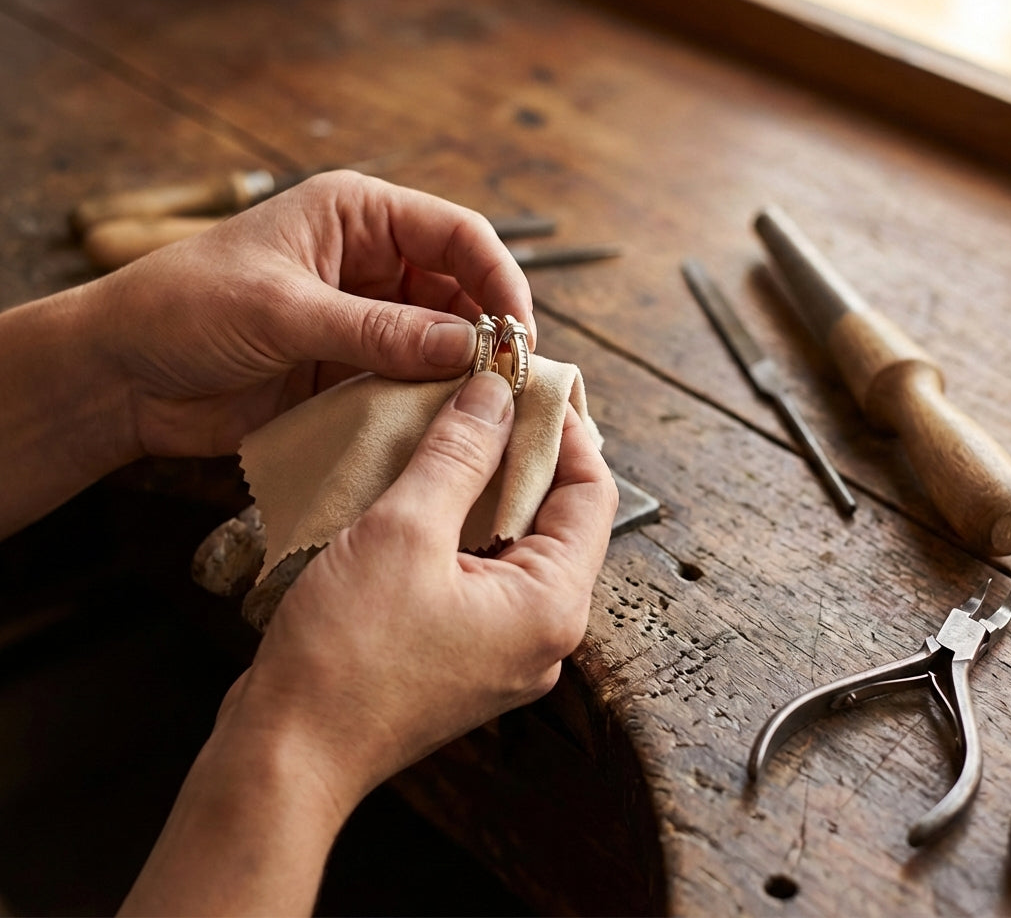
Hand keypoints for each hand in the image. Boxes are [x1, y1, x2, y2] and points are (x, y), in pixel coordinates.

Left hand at [102, 170, 533, 457]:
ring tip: (485, 410)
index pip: (456, 234)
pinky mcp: (348, 367)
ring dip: (461, 372)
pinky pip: (406, 380)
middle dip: (488, 332)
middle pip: (460, 290)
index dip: (498, 278)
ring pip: (440, 340)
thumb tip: (469, 346)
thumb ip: (377, 330)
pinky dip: (428, 401)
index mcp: (356, 216)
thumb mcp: (283, 310)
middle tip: (512, 384)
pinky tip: (444, 426)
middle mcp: (370, 262)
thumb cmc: (184, 308)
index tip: (521, 333)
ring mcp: (362, 318)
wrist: (120, 374)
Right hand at [119, 371, 616, 914]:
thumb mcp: (404, 532)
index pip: (592, 494)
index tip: (530, 385)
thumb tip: (495, 395)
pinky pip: (479, 573)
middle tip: (484, 401)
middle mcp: (542, 633)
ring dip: (486, 488)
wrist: (287, 755)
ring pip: (514, 545)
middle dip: (523, 454)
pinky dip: (461, 528)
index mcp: (551, 605)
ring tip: (450, 435)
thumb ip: (458, 455)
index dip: (567, 431)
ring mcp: (502, 649)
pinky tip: (423, 493)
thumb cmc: (346, 656)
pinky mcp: (462, 654)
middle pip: (557, 519)